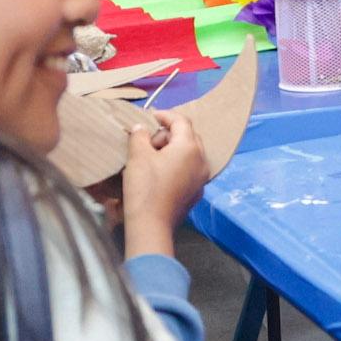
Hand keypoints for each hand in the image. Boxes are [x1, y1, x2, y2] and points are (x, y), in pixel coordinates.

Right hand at [117, 110, 207, 258]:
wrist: (151, 224)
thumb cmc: (145, 186)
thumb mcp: (138, 155)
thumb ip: (140, 136)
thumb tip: (141, 128)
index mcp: (190, 147)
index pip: (181, 121)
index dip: (165, 115)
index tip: (150, 116)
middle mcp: (202, 160)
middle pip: (188, 136)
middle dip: (168, 134)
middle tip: (148, 140)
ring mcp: (202, 178)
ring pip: (190, 154)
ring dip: (173, 149)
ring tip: (152, 156)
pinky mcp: (197, 192)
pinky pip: (189, 170)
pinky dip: (177, 165)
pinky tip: (160, 173)